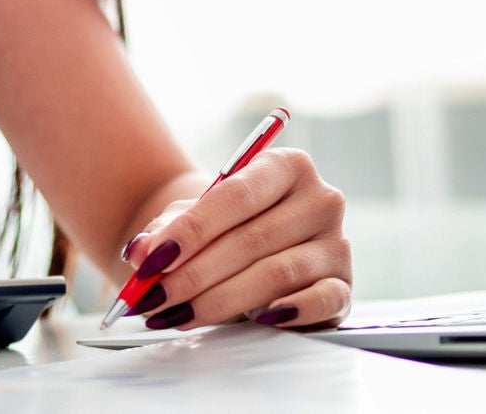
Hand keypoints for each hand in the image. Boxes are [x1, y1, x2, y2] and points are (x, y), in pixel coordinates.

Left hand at [118, 149, 351, 331]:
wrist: (255, 249)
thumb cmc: (227, 227)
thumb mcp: (195, 217)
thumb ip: (167, 230)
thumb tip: (141, 253)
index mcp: (287, 166)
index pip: (236, 196)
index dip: (191, 231)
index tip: (151, 261)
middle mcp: (320, 198)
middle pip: (251, 239)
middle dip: (194, 274)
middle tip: (154, 298)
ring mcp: (336, 243)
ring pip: (276, 274)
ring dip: (220, 299)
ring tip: (178, 314)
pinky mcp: (344, 285)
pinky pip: (321, 299)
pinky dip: (289, 311)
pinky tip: (258, 319)